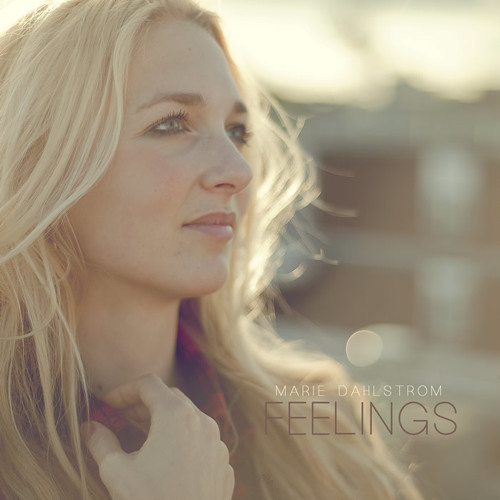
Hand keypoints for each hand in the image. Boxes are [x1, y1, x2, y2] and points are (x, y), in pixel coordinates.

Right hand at [81, 374, 234, 499]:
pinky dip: (183, 440)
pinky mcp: (222, 463)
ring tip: (142, 436)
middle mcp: (203, 422)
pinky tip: (166, 460)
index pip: (149, 384)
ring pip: (189, 418)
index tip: (107, 404)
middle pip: (171, 397)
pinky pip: (201, 440)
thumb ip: (101, 442)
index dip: (124, 390)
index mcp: (177, 415)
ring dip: (165, 420)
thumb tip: (88, 427)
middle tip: (121, 417)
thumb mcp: (117, 471)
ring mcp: (217, 442)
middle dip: (144, 403)